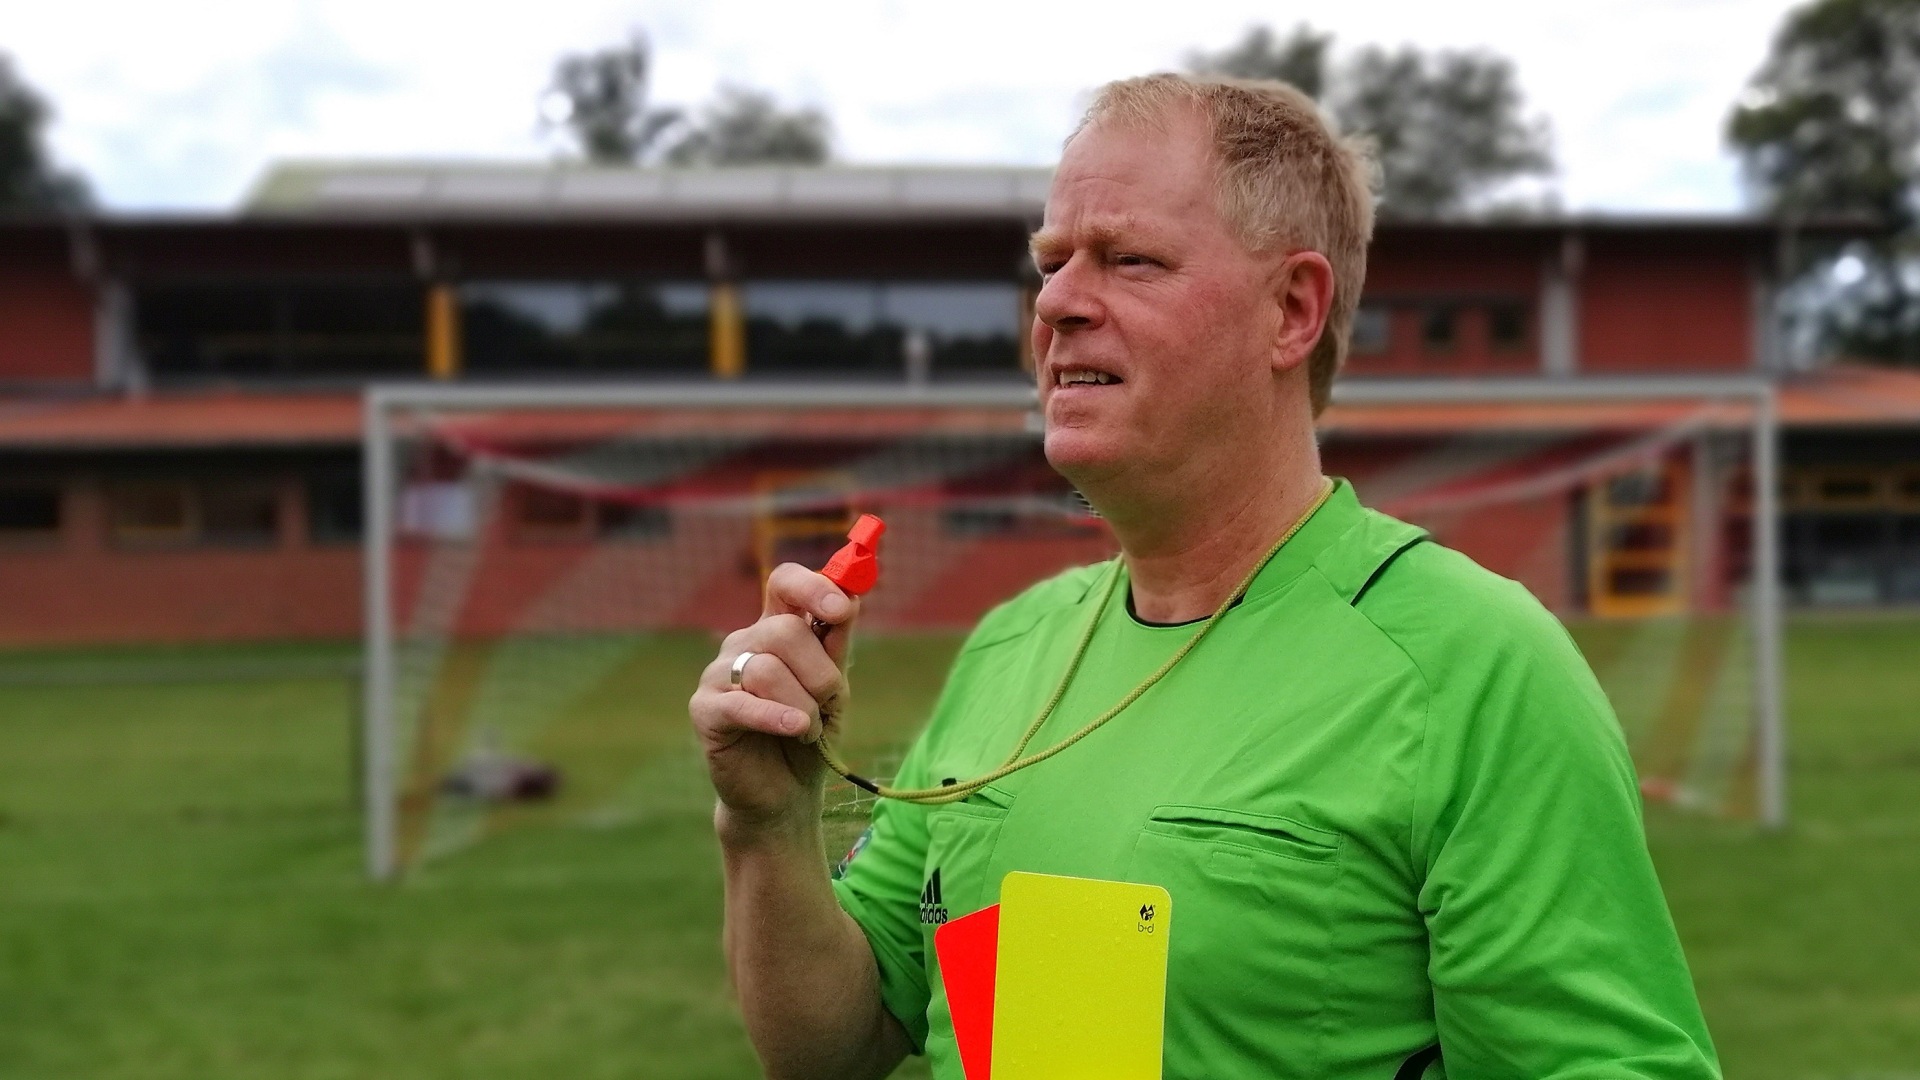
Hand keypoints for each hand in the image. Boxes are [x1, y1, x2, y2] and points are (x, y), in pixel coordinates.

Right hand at [689, 562, 857, 832]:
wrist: (785, 794)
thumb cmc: (809, 734)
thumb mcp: (833, 688)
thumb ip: (836, 644)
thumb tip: (850, 597)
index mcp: (775, 630)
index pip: (785, 583)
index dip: (813, 589)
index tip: (842, 610)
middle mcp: (743, 644)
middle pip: (784, 631)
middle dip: (820, 672)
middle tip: (829, 702)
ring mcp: (719, 675)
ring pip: (767, 670)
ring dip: (803, 706)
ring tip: (807, 730)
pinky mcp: (705, 710)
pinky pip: (742, 703)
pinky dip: (776, 716)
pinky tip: (795, 729)